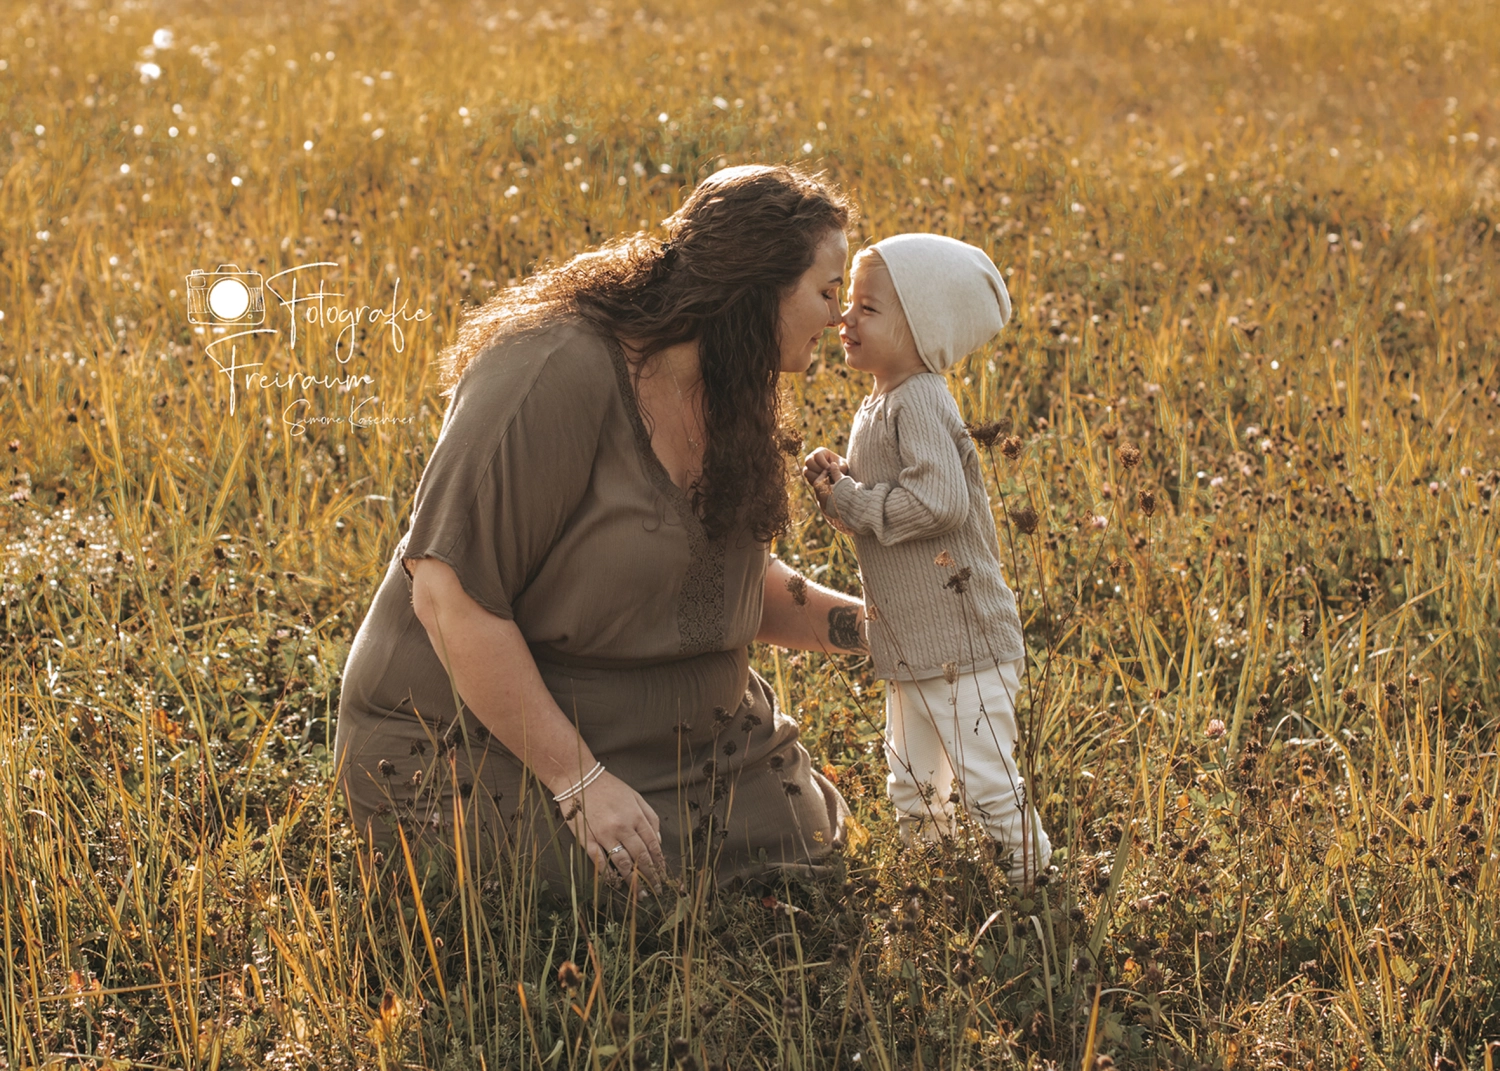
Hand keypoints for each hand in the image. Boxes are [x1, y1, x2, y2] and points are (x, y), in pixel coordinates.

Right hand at [559, 769, 667, 895]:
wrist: (578, 778)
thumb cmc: (608, 786)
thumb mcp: (634, 795)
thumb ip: (649, 815)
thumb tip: (658, 839)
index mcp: (635, 815)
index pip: (652, 843)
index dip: (659, 861)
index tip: (662, 873)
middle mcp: (623, 827)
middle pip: (641, 856)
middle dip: (650, 875)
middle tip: (656, 890)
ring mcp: (604, 834)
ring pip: (623, 863)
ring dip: (633, 881)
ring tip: (640, 894)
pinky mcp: (587, 839)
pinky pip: (600, 862)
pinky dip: (608, 875)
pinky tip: (615, 884)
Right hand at [802, 447, 847, 485]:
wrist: (839, 476)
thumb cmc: (841, 468)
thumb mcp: (843, 467)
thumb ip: (839, 467)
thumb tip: (832, 465)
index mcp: (821, 451)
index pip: (817, 455)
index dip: (823, 463)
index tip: (829, 469)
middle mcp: (813, 457)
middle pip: (808, 461)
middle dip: (818, 469)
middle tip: (826, 475)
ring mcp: (809, 466)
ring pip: (807, 471)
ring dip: (816, 476)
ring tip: (825, 479)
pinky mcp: (809, 474)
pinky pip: (808, 478)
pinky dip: (815, 481)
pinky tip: (823, 482)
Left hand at [810, 469, 854, 534]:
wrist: (854, 509)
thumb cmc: (847, 492)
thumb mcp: (842, 480)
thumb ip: (836, 472)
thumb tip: (832, 464)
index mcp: (821, 489)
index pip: (819, 479)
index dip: (825, 473)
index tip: (831, 470)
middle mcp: (821, 498)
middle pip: (821, 488)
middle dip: (827, 482)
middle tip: (834, 478)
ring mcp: (824, 506)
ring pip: (824, 496)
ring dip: (829, 491)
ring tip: (838, 486)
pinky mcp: (829, 512)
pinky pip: (828, 503)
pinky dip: (831, 498)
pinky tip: (839, 496)